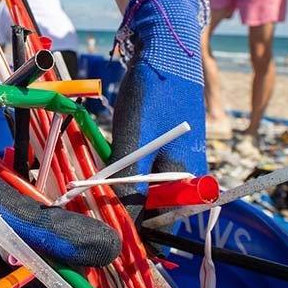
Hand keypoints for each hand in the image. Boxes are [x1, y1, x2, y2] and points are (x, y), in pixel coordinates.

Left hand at [110, 0, 208, 221]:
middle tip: (97, 211)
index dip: (137, 236)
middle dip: (129, 215)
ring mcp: (181, 159)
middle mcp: (189, 174)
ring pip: (151, 193)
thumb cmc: (151, 96)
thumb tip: (123, 221)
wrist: (167, 51)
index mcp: (187, 178)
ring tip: (100, 192)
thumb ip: (128, 183)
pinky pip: (150, 174)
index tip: (108, 235)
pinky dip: (130, 176)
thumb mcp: (132, 142)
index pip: (165, 226)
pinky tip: (113, 168)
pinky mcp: (170, 146)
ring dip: (126, 195)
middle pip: (158, 212)